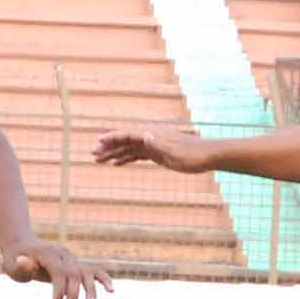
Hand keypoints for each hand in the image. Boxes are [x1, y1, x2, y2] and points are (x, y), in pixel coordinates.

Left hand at [2, 238, 111, 298]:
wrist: (23, 248)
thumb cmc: (15, 259)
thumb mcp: (12, 263)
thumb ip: (20, 264)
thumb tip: (22, 261)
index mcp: (48, 253)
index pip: (59, 272)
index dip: (59, 289)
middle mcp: (63, 254)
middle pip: (74, 274)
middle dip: (73, 296)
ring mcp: (71, 259)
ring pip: (86, 273)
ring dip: (90, 291)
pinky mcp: (75, 265)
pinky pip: (93, 271)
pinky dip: (103, 279)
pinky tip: (111, 290)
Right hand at [93, 126, 213, 173]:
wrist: (207, 156)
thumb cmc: (192, 154)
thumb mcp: (175, 151)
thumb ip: (159, 144)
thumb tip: (144, 135)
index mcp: (152, 135)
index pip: (128, 134)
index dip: (112, 138)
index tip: (99, 142)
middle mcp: (150, 138)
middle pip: (125, 141)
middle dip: (108, 147)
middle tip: (93, 155)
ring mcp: (153, 145)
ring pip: (128, 149)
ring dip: (114, 154)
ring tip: (98, 161)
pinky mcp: (157, 154)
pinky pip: (137, 155)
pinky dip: (125, 159)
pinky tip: (116, 164)